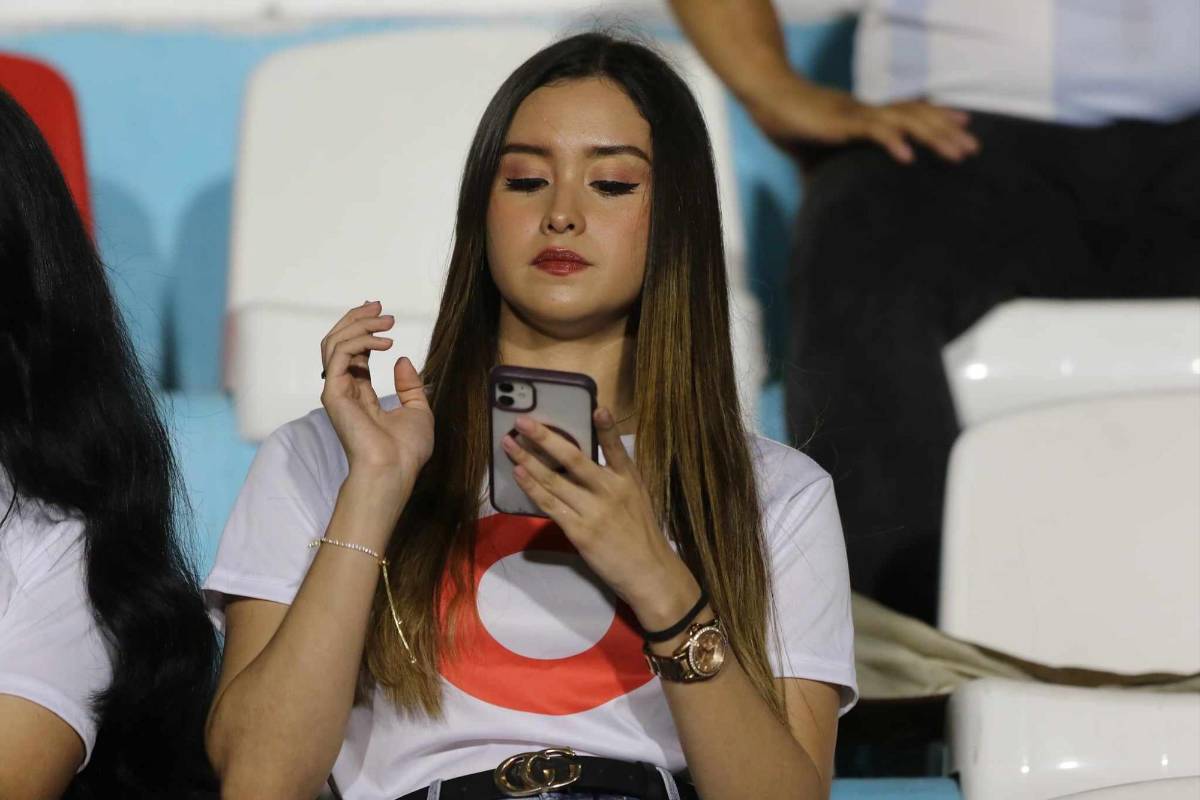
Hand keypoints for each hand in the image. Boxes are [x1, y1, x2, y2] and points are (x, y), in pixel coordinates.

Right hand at [320, 301, 433, 489]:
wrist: (394, 471)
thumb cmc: (406, 452)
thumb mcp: (418, 410)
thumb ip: (410, 385)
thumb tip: (401, 359)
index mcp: (360, 393)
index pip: (354, 351)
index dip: (365, 328)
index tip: (382, 312)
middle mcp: (344, 389)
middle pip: (339, 341)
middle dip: (358, 318)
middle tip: (380, 305)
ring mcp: (336, 391)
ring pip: (334, 342)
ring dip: (360, 324)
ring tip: (387, 320)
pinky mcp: (334, 393)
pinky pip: (339, 354)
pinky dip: (361, 340)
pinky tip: (386, 342)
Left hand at [501, 409, 700, 630]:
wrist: (649, 573)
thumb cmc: (641, 535)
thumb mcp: (638, 498)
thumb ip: (616, 478)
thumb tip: (585, 462)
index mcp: (629, 480)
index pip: (617, 448)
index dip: (606, 428)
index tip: (597, 408)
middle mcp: (611, 491)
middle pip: (574, 458)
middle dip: (545, 438)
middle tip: (522, 421)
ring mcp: (594, 511)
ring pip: (555, 480)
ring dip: (528, 459)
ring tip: (509, 443)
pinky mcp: (580, 532)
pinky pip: (550, 505)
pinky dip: (533, 488)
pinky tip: (519, 474)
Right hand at [745, 78, 978, 163]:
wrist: (767, 98)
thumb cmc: (789, 122)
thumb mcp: (812, 152)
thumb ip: (820, 173)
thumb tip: (816, 202)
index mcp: (865, 116)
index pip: (909, 113)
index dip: (937, 117)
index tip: (964, 125)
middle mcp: (868, 111)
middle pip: (917, 116)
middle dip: (948, 130)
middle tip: (974, 148)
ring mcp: (857, 115)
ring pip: (906, 121)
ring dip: (934, 136)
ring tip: (957, 153)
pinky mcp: (842, 122)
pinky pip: (873, 130)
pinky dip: (892, 142)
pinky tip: (908, 157)